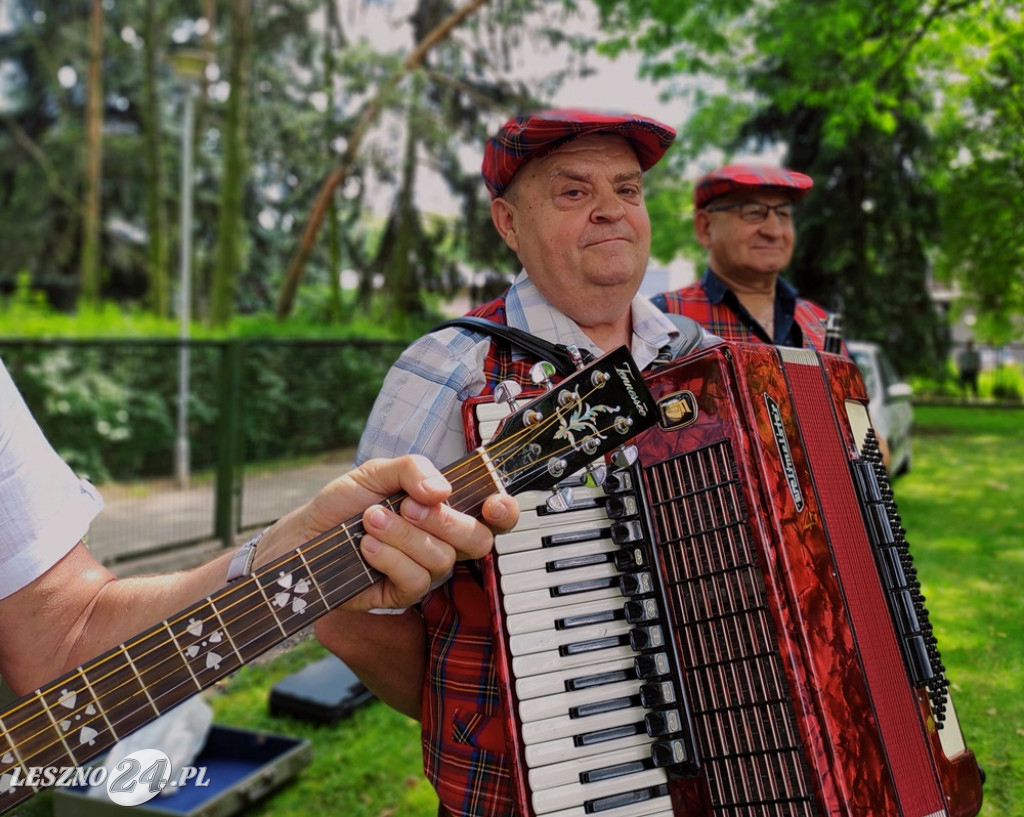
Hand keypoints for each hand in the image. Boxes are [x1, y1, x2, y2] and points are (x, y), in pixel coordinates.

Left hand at [260, 455, 518, 611]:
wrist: (304, 534)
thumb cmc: (344, 503)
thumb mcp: (377, 472)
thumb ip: (413, 469)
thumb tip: (443, 490)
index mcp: (445, 509)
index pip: (493, 516)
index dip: (504, 512)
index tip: (493, 503)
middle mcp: (442, 541)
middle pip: (477, 540)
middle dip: (446, 521)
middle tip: (407, 506)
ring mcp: (424, 570)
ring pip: (442, 559)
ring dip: (405, 535)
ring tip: (370, 520)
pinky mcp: (401, 596)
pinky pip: (416, 582)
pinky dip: (391, 559)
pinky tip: (368, 546)